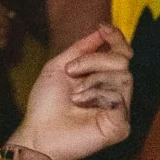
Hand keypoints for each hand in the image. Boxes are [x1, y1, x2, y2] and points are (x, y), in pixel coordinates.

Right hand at [0, 3, 12, 73]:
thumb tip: (6, 15)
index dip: (1, 9)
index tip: (7, 11)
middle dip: (5, 21)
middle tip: (6, 27)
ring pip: (2, 28)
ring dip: (4, 33)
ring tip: (1, 38)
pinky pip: (2, 40)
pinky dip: (3, 43)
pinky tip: (0, 46)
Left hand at [8, 25, 131, 159]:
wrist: (37, 131)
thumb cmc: (45, 103)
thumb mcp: (59, 67)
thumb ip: (82, 48)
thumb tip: (103, 30)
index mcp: (102, 79)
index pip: (121, 54)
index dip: (117, 38)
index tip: (104, 28)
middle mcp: (114, 93)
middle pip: (122, 61)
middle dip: (94, 60)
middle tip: (70, 71)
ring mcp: (120, 110)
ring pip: (123, 77)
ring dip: (92, 80)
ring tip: (75, 95)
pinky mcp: (121, 126)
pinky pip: (118, 98)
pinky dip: (97, 96)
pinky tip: (81, 105)